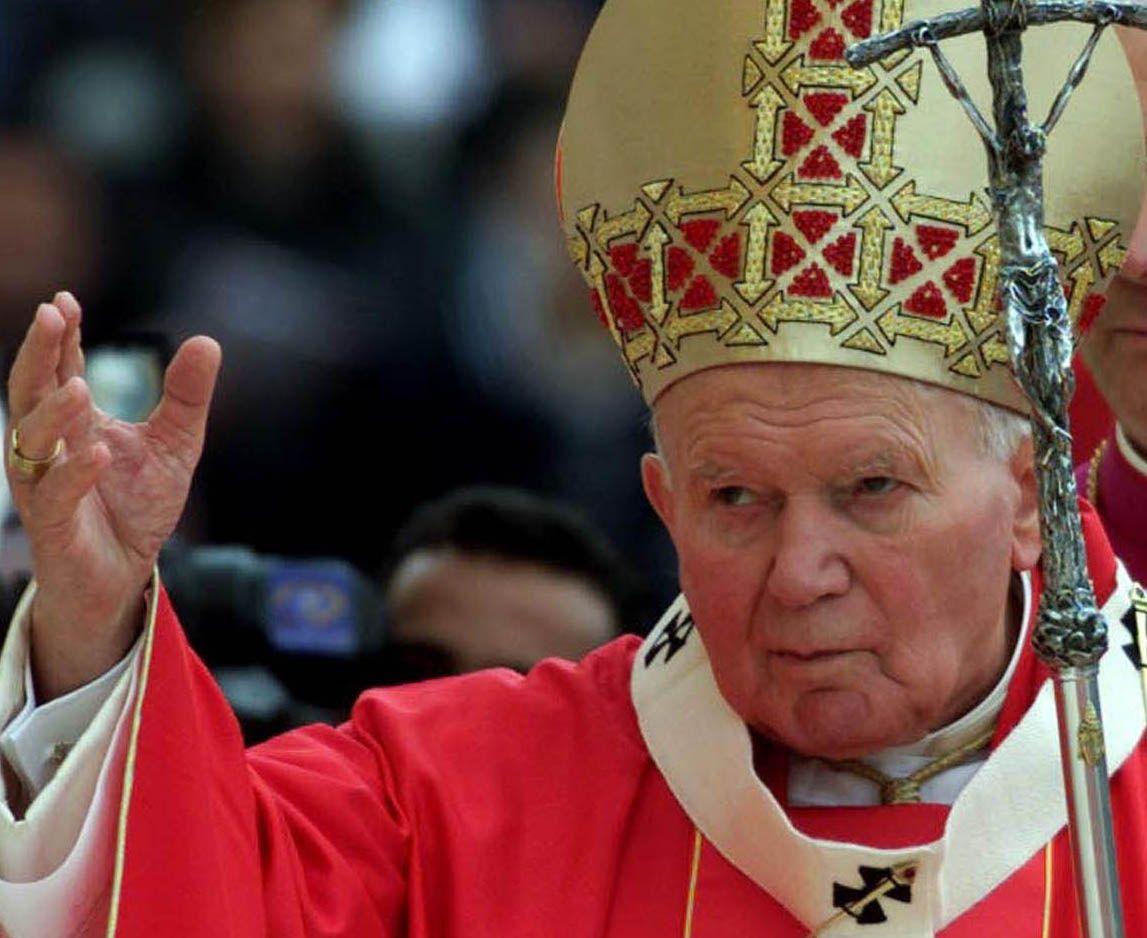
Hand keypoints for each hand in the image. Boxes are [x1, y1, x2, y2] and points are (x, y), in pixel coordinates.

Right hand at [6, 293, 220, 701]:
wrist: (122, 576)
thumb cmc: (137, 506)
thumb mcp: (174, 444)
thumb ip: (187, 396)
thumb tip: (207, 341)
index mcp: (73, 422)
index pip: (60, 370)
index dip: (61, 337)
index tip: (66, 301)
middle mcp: (49, 448)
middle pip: (31, 392)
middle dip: (39, 355)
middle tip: (50, 316)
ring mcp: (45, 485)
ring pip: (32, 442)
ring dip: (52, 412)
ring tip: (78, 386)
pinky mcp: (54, 527)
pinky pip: (56, 496)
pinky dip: (75, 473)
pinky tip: (95, 453)